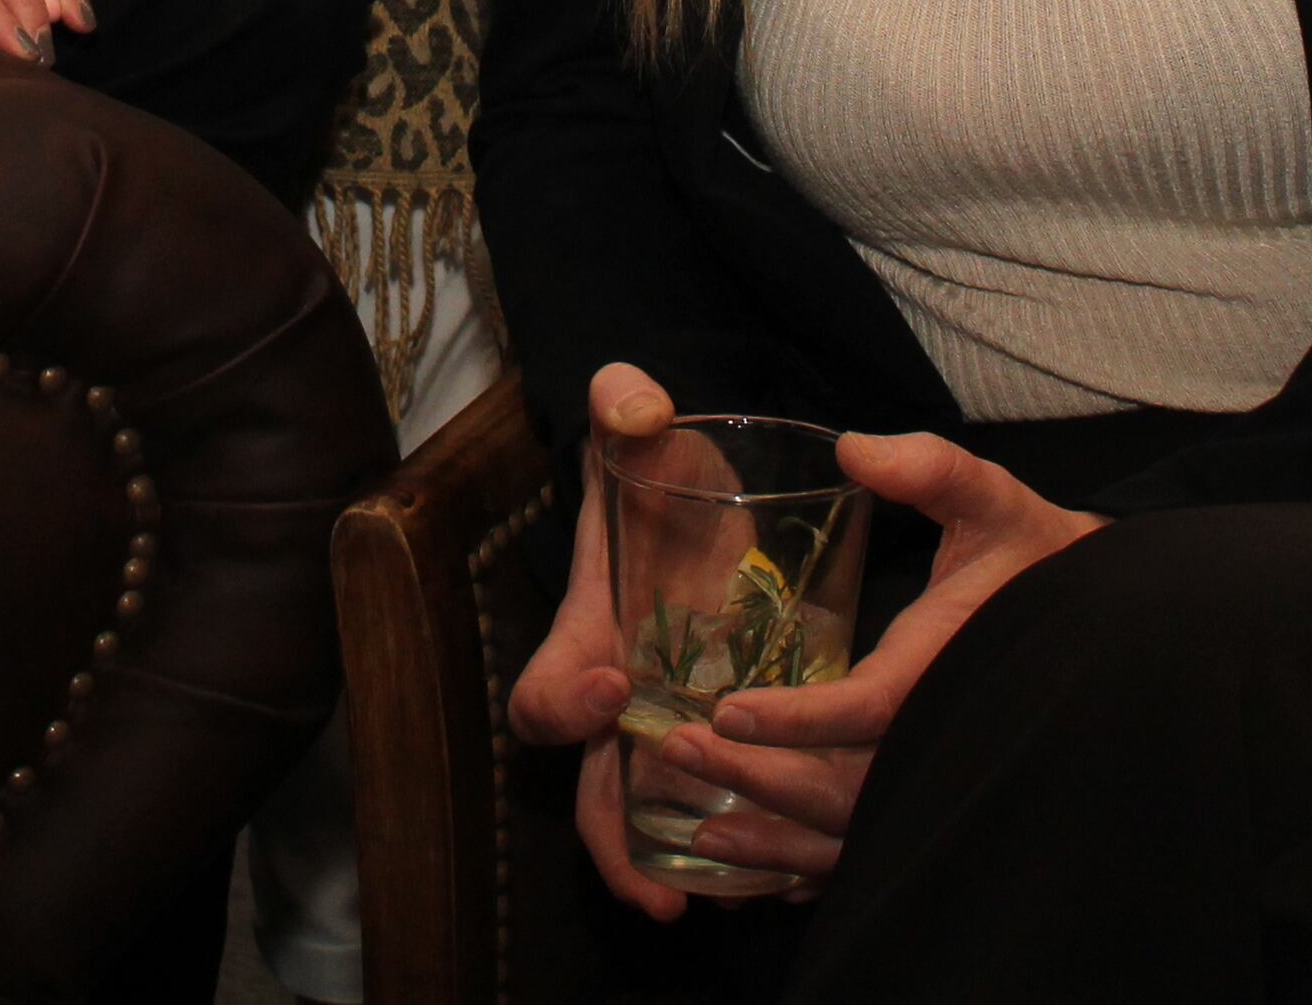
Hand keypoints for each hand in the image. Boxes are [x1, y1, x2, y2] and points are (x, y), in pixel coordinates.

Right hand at [505, 363, 700, 920]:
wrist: (686, 483)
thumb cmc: (655, 457)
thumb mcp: (640, 423)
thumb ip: (627, 404)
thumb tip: (637, 401)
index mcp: (587, 627)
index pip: (547, 689)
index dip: (566, 699)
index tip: (612, 685)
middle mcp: (614, 689)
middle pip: (589, 786)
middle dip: (614, 841)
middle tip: (656, 888)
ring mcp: (658, 717)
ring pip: (641, 813)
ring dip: (661, 867)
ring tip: (700, 910)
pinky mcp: (710, 726)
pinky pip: (700, 802)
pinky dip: (720, 846)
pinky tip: (764, 878)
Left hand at [645, 432, 1100, 892]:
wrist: (1106, 629)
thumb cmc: (1035, 557)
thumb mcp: (992, 499)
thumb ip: (931, 469)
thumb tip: (855, 449)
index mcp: (947, 670)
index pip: (866, 710)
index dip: (796, 720)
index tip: (727, 710)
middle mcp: (942, 741)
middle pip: (844, 790)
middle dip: (757, 777)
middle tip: (678, 748)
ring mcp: (940, 784)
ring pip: (850, 839)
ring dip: (772, 840)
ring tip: (696, 827)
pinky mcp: (932, 803)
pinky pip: (864, 854)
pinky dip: (807, 869)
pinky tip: (754, 868)